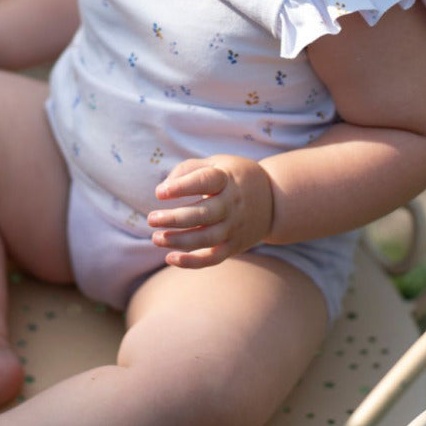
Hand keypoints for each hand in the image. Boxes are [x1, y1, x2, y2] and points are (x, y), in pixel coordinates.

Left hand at [147, 155, 274, 268]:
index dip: (181, 187)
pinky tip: (170, 258)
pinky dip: (192, 262)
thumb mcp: (217, 163)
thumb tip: (163, 188)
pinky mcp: (234, 245)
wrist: (274, 199)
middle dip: (174, 219)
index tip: (160, 192)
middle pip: (203, 214)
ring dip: (179, 241)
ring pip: (206, 238)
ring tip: (156, 238)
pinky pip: (214, 258)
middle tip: (150, 219)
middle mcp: (232, 203)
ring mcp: (235, 226)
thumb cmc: (234, 177)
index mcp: (227, 179)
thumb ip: (188, 170)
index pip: (204, 182)